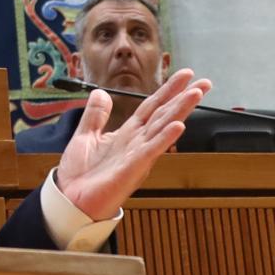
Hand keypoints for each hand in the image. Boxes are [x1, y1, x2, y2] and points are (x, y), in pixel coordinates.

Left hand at [56, 68, 210, 220]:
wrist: (70, 199)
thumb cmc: (80, 173)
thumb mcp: (85, 136)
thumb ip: (95, 115)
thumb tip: (100, 91)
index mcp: (127, 134)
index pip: (152, 107)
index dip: (167, 90)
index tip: (186, 75)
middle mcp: (137, 143)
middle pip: (164, 115)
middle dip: (183, 97)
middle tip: (204, 82)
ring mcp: (137, 156)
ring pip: (162, 128)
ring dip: (179, 110)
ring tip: (196, 94)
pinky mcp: (132, 169)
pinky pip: (151, 150)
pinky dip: (165, 138)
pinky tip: (179, 125)